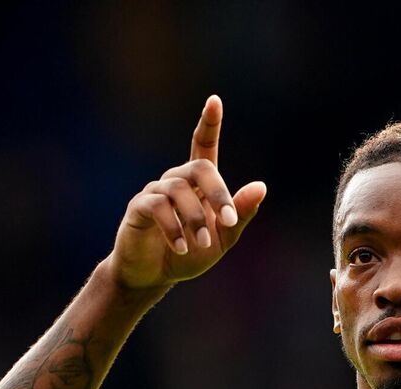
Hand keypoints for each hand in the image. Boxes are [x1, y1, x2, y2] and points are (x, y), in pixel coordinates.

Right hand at [108, 95, 266, 289]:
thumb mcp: (224, 238)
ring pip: (179, 189)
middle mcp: (176, 180)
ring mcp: (155, 192)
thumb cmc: (192, 253)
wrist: (154, 276)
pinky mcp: (138, 208)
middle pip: (199, 167)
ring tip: (202, 244)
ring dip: (195, 219)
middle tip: (229, 221)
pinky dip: (173, 229)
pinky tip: (182, 248)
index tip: (214, 101)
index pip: (204, 145)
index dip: (209, 123)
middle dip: (218, 193)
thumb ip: (241, 213)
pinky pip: (157, 207)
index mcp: (199, 184)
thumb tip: (261, 186)